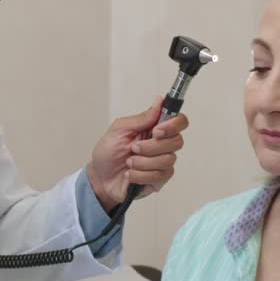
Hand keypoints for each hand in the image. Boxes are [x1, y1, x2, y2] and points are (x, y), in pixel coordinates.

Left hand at [86, 97, 189, 211]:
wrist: (100, 177)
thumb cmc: (108, 152)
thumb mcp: (119, 129)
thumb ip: (142, 118)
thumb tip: (159, 101)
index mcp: (154, 128)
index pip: (179, 121)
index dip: (174, 125)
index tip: (157, 130)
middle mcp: (162, 144)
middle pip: (177, 141)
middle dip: (152, 146)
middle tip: (134, 148)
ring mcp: (162, 162)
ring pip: (168, 160)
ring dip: (143, 162)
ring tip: (129, 162)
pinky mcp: (159, 179)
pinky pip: (160, 176)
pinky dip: (141, 175)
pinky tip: (130, 174)